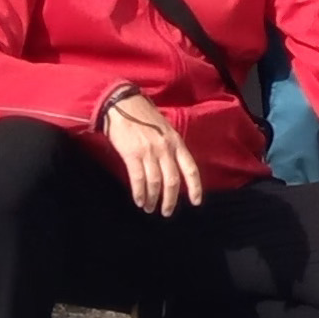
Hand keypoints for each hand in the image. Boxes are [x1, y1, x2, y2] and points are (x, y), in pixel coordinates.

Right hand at [101, 89, 203, 215]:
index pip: (191, 169)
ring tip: (150, 208)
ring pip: (155, 183)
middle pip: (173, 181)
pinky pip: (138, 179)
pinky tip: (140, 200)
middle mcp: (166, 148)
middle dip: (170, 200)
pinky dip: (140, 193)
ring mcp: (149, 151)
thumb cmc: (143, 117)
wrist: (122, 105)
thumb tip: (172, 170)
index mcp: (177, 142)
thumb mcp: (165, 130)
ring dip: (153, 199)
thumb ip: (170, 148)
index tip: (196, 202)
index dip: (195, 187)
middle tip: (166, 212)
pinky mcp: (132, 154)